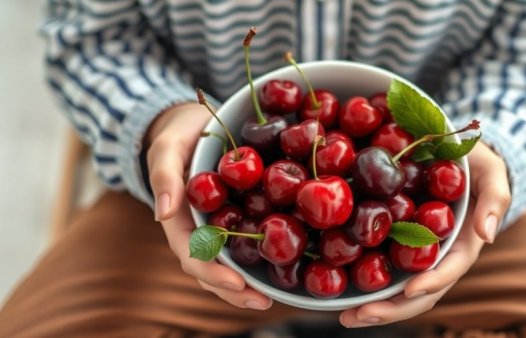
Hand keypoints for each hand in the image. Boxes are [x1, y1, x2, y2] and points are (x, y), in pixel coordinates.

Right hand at [145, 103, 272, 310]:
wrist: (196, 125)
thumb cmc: (179, 135)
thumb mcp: (167, 147)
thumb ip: (163, 176)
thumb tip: (161, 214)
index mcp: (178, 218)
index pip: (192, 253)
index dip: (212, 271)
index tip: (237, 282)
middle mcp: (197, 229)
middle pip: (211, 268)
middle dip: (233, 290)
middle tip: (262, 300)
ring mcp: (215, 226)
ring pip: (227, 262)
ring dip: (246, 284)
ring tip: (270, 295)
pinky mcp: (234, 217)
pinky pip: (243, 243)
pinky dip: (257, 258)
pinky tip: (280, 264)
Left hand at [339, 142, 510, 327]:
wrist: (452, 153)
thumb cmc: (477, 164)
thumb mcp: (491, 173)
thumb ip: (496, 198)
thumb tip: (487, 234)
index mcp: (461, 244)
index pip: (448, 270)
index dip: (431, 283)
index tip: (409, 290)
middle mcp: (436, 255)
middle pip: (417, 292)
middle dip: (391, 309)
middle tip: (360, 316)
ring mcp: (414, 251)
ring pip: (395, 286)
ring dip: (372, 306)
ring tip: (345, 316)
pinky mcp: (393, 241)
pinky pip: (378, 263)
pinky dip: (360, 280)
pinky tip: (338, 292)